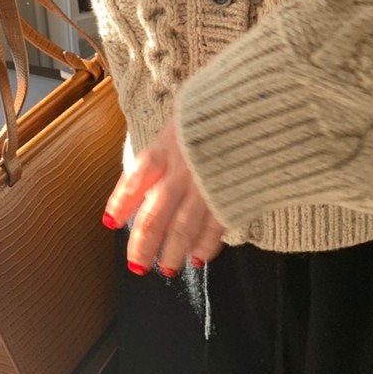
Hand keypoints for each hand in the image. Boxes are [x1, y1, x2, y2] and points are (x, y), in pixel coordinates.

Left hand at [103, 117, 224, 275]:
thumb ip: (168, 145)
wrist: (262, 105)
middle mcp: (182, 170)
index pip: (135, 179)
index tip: (110, 223)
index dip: (121, 203)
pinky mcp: (233, 194)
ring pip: (183, 228)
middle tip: (137, 265)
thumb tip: (149, 171)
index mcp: (167, 147)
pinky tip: (199, 256)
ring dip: (172, 252)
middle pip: (155, 215)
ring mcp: (207, 185)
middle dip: (143, 244)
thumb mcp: (184, 118)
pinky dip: (206, 244)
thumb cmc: (218, 110)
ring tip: (166, 268)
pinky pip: (215, 226)